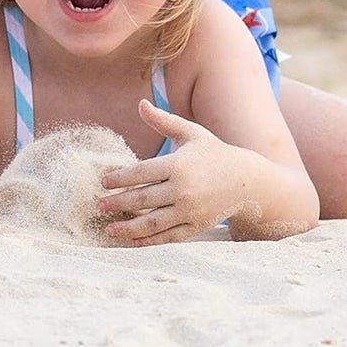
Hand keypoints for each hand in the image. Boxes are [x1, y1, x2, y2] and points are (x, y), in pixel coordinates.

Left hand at [96, 99, 244, 245]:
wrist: (247, 182)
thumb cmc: (214, 153)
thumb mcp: (191, 133)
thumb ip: (163, 121)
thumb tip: (140, 104)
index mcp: (179, 164)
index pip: (141, 172)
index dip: (119, 178)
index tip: (103, 182)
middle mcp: (184, 189)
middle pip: (142, 198)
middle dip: (118, 203)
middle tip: (100, 205)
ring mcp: (191, 210)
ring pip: (152, 222)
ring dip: (128, 228)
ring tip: (109, 229)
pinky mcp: (197, 226)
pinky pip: (168, 236)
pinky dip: (149, 241)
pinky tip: (132, 241)